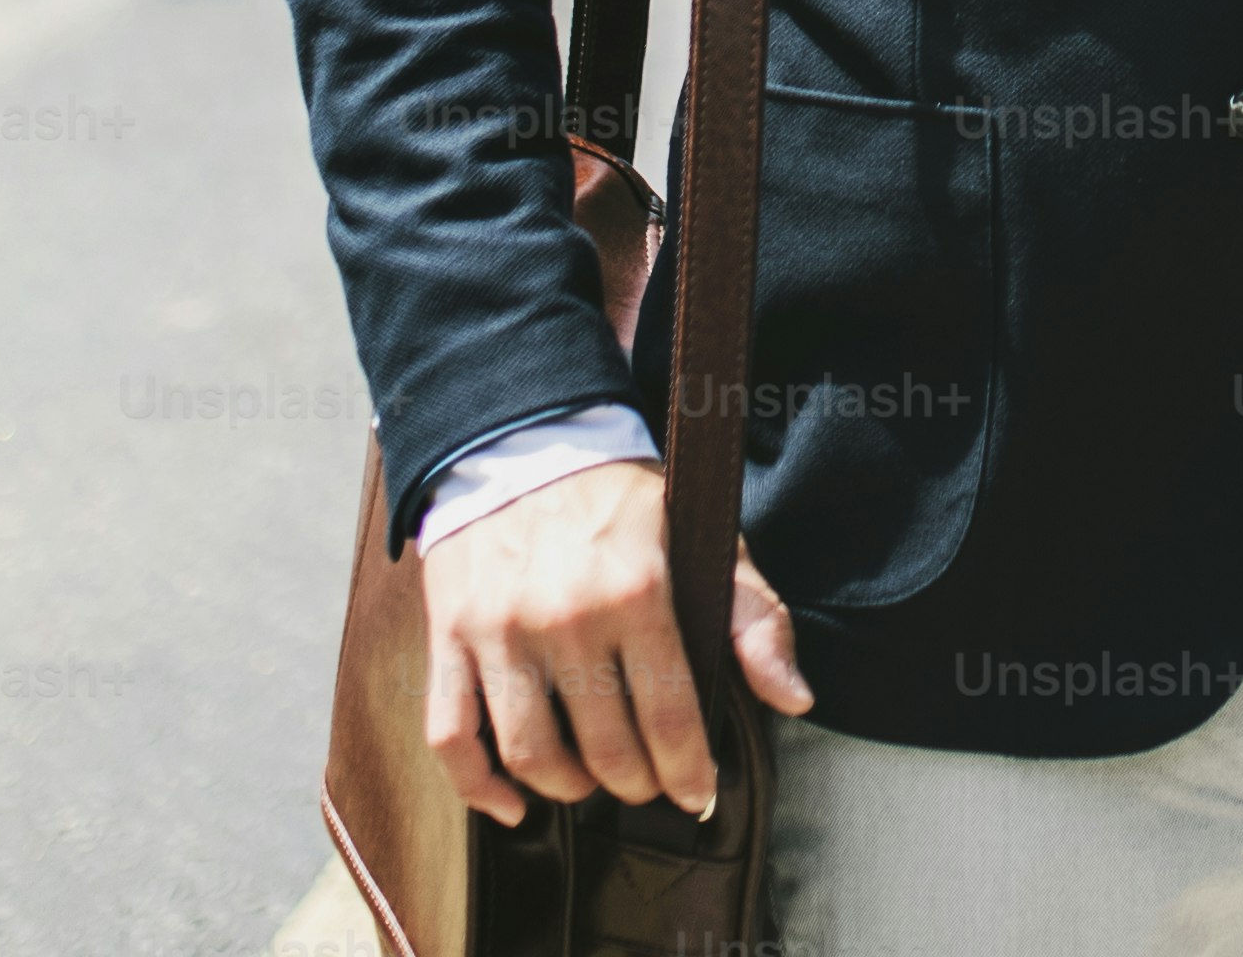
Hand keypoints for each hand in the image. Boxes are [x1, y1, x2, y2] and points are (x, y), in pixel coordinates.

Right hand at [415, 458, 812, 826]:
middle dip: (636, 783)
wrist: (522, 440)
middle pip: (605, 750)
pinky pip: (450, 736)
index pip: (671, 719)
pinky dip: (479, 787)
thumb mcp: (705, 537)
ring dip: (570, 788)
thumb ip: (755, 618)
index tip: (697, 793)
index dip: (689, 772)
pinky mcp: (448, 636)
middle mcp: (566, 616)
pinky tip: (514, 802)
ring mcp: (499, 630)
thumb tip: (794, 698)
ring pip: (531, 755)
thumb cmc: (620, 500)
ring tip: (591, 779)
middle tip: (647, 781)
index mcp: (637, 591)